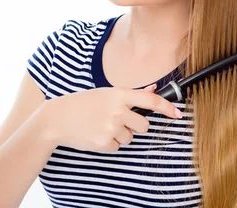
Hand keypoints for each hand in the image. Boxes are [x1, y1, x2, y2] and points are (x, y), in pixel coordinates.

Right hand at [43, 84, 181, 151]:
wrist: (58, 118)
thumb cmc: (84, 103)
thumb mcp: (107, 93)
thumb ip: (132, 93)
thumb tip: (154, 89)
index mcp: (119, 95)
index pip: (150, 101)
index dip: (167, 107)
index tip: (178, 113)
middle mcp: (117, 111)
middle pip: (144, 125)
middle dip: (136, 125)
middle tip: (120, 119)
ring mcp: (111, 128)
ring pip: (131, 137)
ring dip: (121, 134)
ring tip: (103, 125)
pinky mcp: (104, 143)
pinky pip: (118, 147)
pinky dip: (110, 143)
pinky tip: (97, 133)